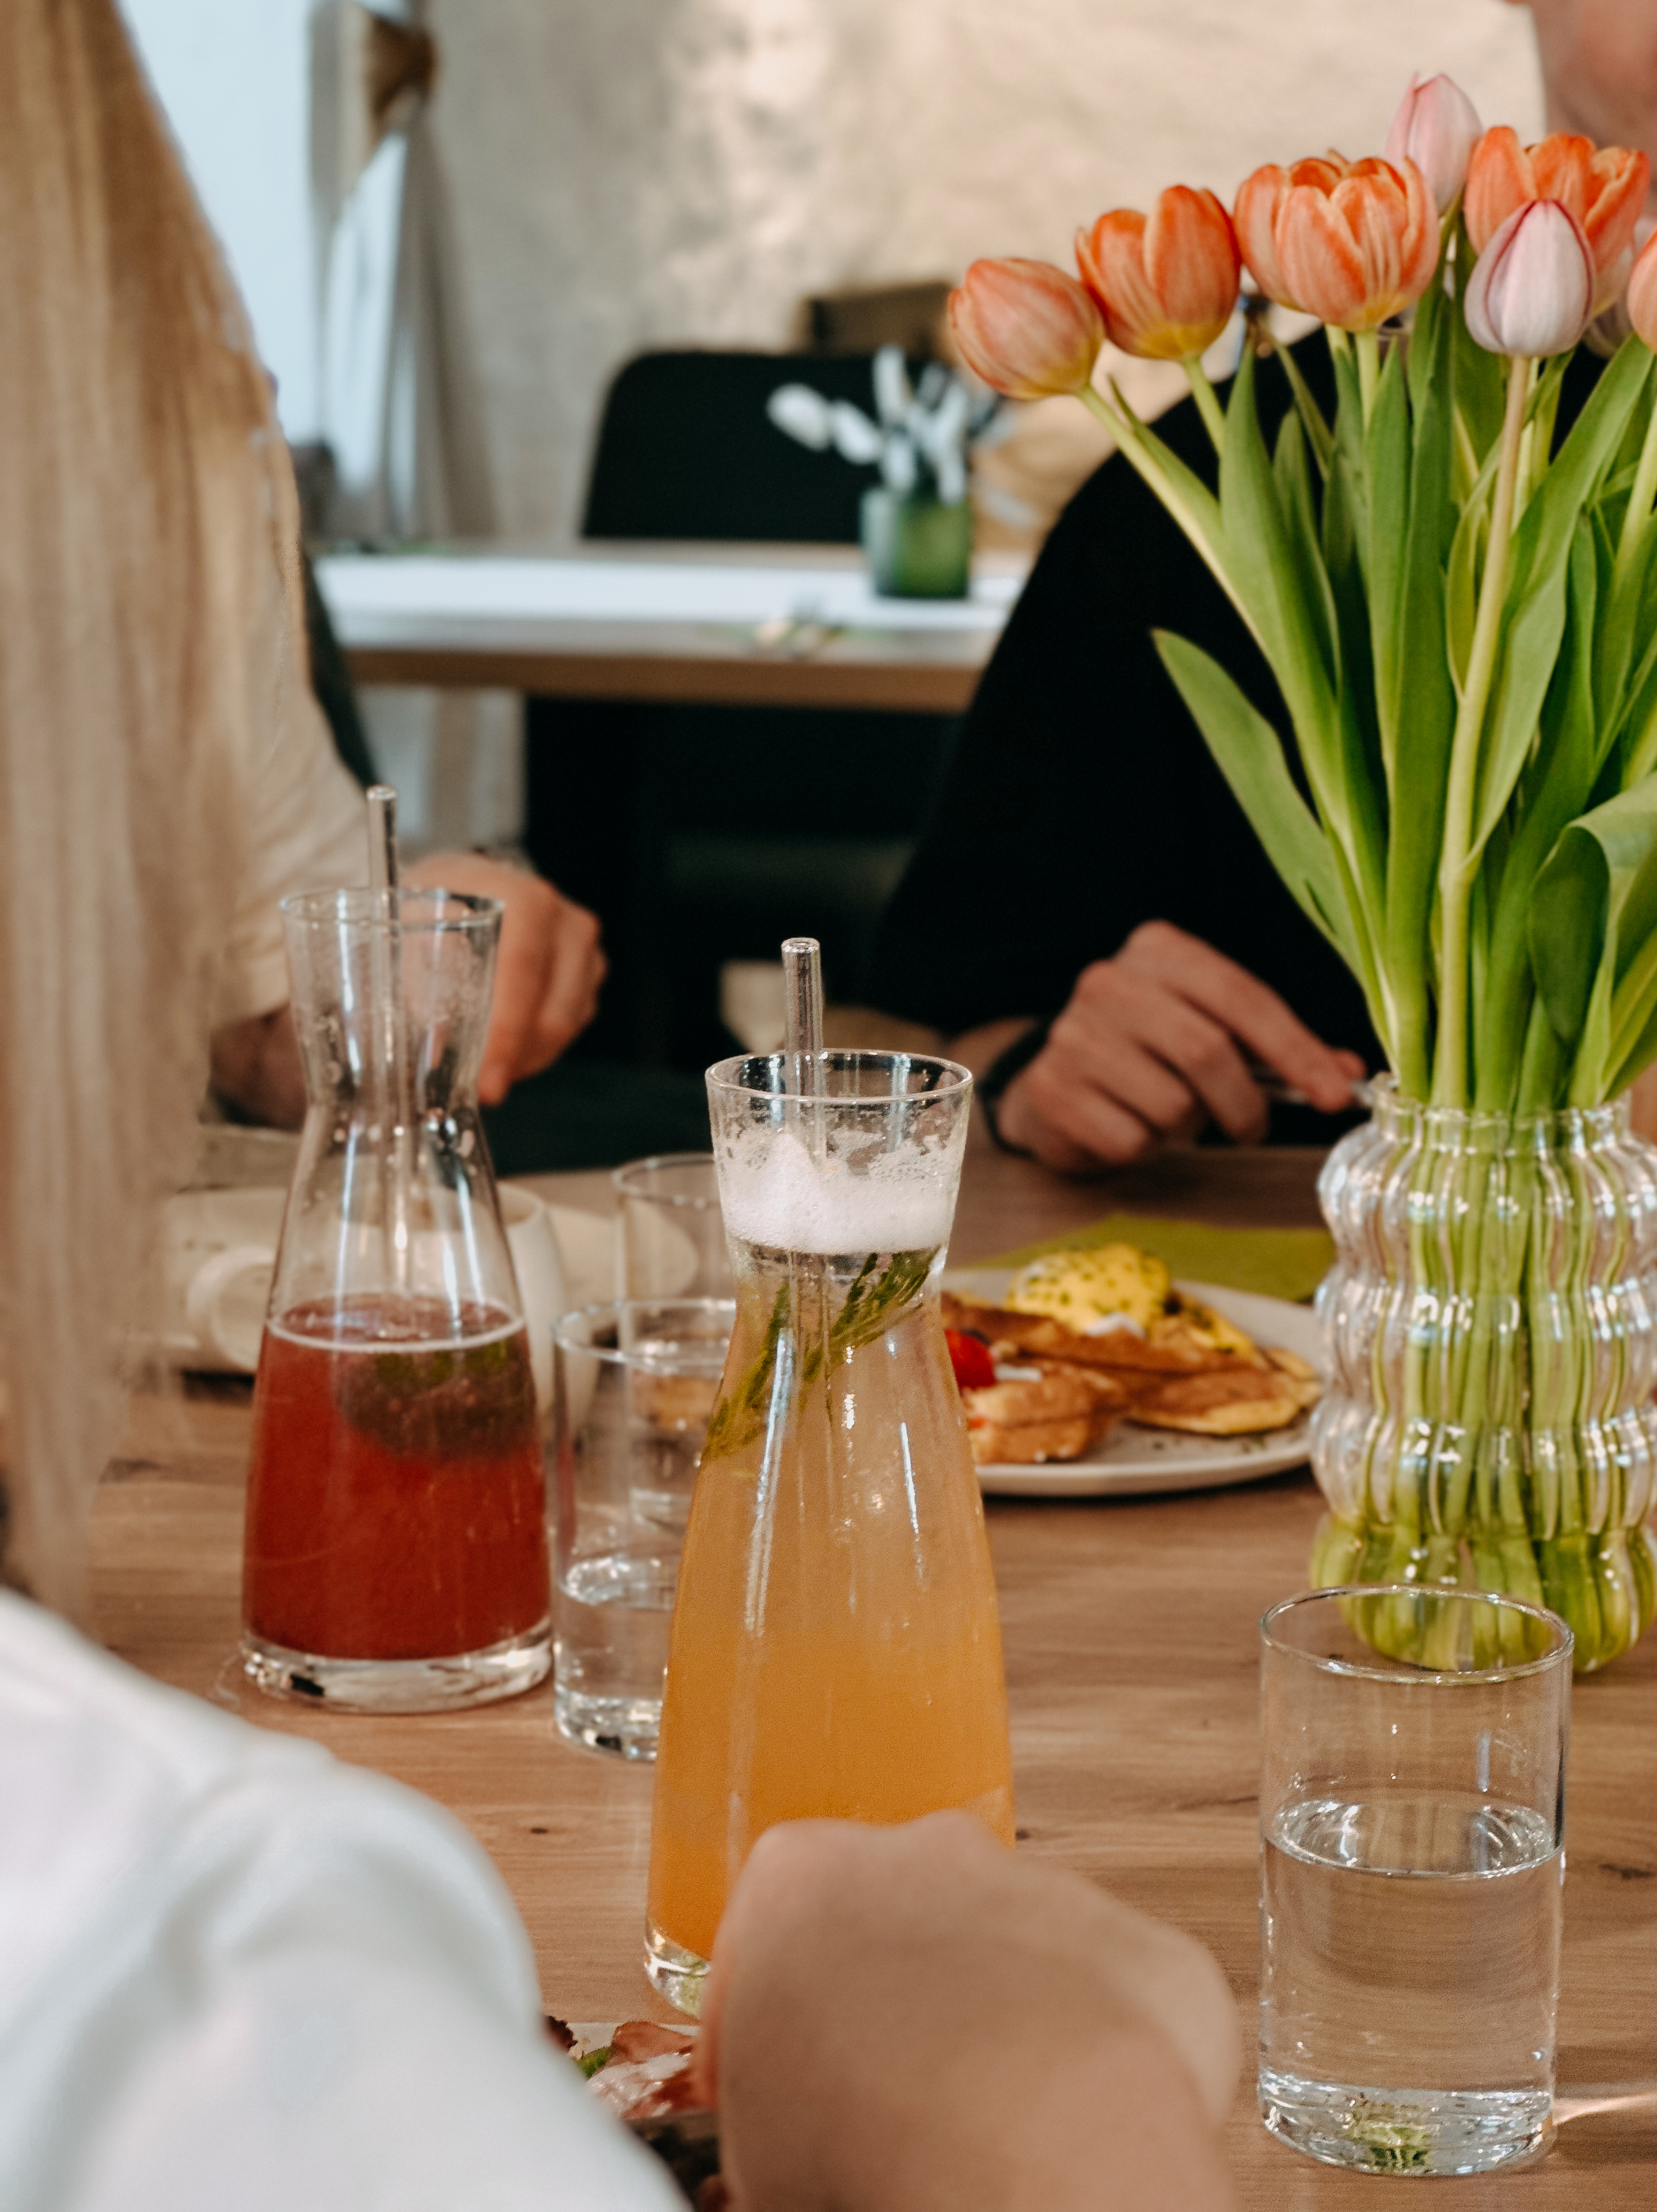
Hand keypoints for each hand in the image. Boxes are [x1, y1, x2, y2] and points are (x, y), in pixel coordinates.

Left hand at [405, 855, 604, 1104]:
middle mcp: (563, 920)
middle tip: (475, 1086)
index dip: (504, 1036)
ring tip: (482, 1061)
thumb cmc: (431, 906)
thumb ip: (417, 980)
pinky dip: (535, 1046)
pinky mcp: (588, 971)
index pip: (522, 976)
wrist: (459, 888)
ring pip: (563, 1029)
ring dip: (521, 1056)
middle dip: (511, 1058)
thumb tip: (436, 1044)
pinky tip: (502, 1040)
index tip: (487, 1083)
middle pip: (552, 1015)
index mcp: (522, 899)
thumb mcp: (408, 927)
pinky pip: (570, 1027)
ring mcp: (581, 948)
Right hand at [696, 1813, 1238, 2211]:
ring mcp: (1044, 1890)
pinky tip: (1069, 2126)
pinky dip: (1099, 2060)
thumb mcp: (745, 2125)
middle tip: (891, 2105)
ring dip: (1004, 2024)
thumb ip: (768, 2084)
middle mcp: (926, 1852)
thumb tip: (784, 2140)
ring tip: (987, 2132)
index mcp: (802, 1876)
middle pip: (904, 1916)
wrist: (1015, 2150)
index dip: (785, 2011)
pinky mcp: (1142, 1950)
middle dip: (902, 1995)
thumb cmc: (865, 2138)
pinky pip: (1116, 2004)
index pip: (779, 1925)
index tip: (793, 2076)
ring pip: (1015, 1955)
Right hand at [995, 921, 1364, 1172]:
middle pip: (1206, 1051)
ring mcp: (1072, 1033)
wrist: (1057, 1081)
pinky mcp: (1051, 1089)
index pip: (1243, 997)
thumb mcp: (1214, 1031)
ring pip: (1170, 1103)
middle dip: (1245, 1104)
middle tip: (1250, 1128)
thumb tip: (1347, 1074)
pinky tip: (1127, 1125)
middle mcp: (1109, 981)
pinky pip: (1130, 1139)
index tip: (1335, 1096)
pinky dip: (1145, 1148)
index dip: (1296, 1051)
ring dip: (1186, 1126)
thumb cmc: (1150, 1054)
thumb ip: (1278, 1050)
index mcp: (1159, 950)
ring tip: (1166, 1114)